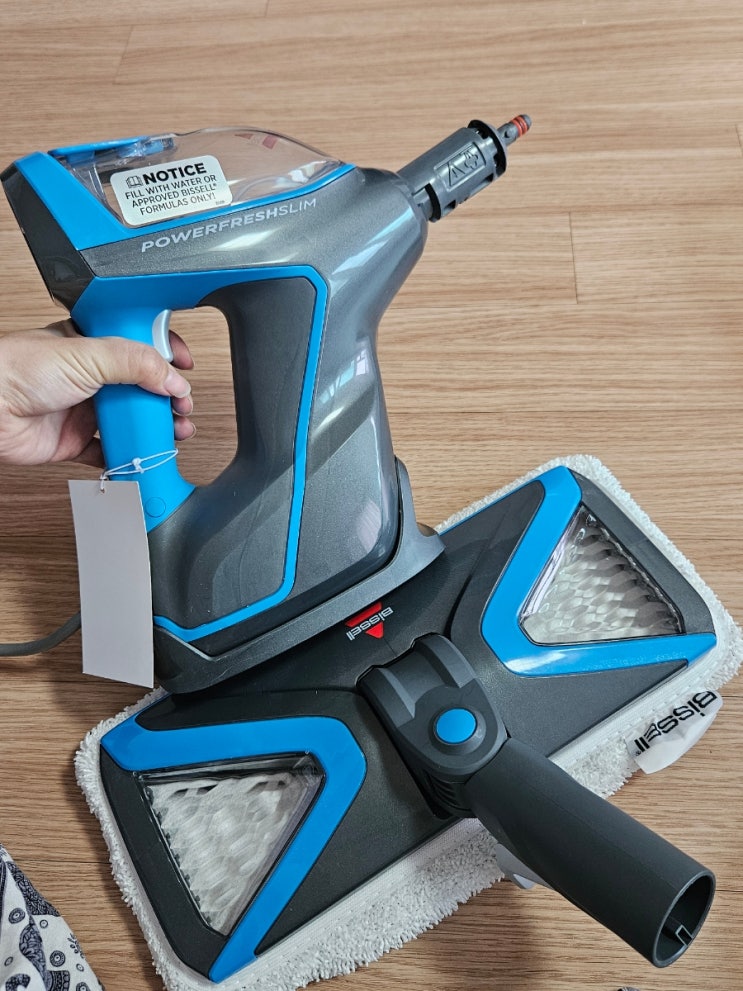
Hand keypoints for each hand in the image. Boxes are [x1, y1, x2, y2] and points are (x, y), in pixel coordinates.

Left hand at [0, 321, 194, 466]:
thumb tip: (173, 378)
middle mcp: (91, 375)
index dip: (166, 352)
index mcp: (93, 343)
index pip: (141, 343)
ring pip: (132, 420)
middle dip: (169, 397)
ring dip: (156, 428)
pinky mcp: (76, 440)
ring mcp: (84, 408)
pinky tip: (144, 455)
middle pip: (143, 386)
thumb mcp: (88, 354)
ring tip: (175, 432)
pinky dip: (129, 456)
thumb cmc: (18, 369)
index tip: (185, 364)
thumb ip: (137, 363)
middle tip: (182, 406)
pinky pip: (111, 451)